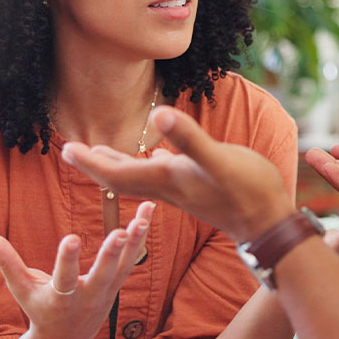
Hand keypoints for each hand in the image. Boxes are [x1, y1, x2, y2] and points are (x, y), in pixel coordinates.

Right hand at [0, 201, 154, 338]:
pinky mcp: (117, 284)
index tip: (72, 238)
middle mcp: (88, 296)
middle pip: (104, 274)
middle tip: (122, 231)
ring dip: (135, 239)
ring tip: (145, 213)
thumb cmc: (39, 310)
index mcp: (61, 299)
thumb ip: (6, 262)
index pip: (65, 278)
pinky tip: (147, 215)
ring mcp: (107, 291)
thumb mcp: (21, 289)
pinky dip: (140, 238)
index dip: (68, 259)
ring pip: (125, 264)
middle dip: (112, 254)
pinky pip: (132, 259)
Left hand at [61, 107, 292, 242]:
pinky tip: (159, 158)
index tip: (66, 149)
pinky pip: (164, 179)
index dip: (91, 162)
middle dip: (97, 166)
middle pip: (122, 180)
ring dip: (119, 167)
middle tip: (71, 151)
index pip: (118, 174)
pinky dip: (151, 168)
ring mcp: (185, 192)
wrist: (271, 224)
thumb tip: (157, 113)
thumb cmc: (248, 191)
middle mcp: (171, 189)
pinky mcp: (200, 191)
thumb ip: (189, 138)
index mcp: (167, 180)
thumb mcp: (218, 161)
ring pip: (142, 180)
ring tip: (102, 154)